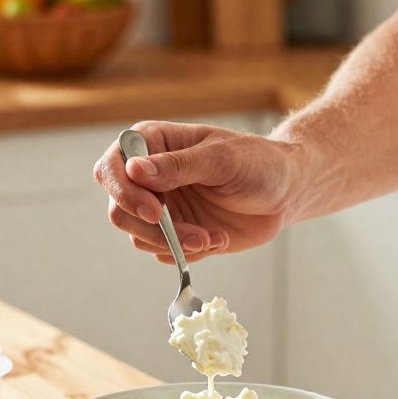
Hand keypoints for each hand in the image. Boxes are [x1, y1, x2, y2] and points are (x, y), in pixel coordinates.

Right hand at [93, 121, 302, 263]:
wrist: (285, 192)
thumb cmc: (257, 163)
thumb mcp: (222, 159)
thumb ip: (178, 165)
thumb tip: (134, 170)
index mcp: (153, 144)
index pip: (112, 167)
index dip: (124, 192)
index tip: (155, 211)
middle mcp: (148, 177)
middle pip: (119, 209)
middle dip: (155, 229)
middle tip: (195, 236)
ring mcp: (160, 207)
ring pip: (139, 236)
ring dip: (177, 244)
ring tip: (214, 237)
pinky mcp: (174, 234)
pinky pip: (163, 254)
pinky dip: (190, 254)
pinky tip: (218, 239)